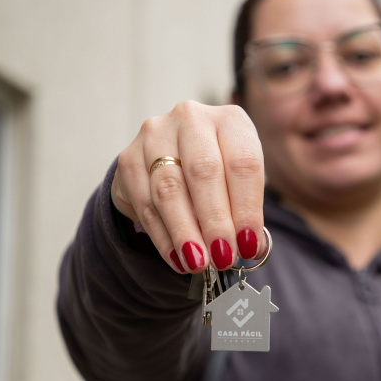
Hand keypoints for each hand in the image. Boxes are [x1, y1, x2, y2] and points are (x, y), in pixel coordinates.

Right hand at [111, 101, 264, 272]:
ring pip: (169, 189)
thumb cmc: (219, 172)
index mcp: (230, 120)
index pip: (243, 163)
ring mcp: (155, 134)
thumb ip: (246, 212)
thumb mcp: (240, 183)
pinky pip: (144, 202)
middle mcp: (192, 118)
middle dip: (215, 221)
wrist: (172, 156)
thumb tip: (251, 247)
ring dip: (185, 232)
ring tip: (198, 262)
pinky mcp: (128, 157)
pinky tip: (177, 257)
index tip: (249, 244)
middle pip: (204, 172)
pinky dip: (162, 236)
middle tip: (223, 257)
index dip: (247, 208)